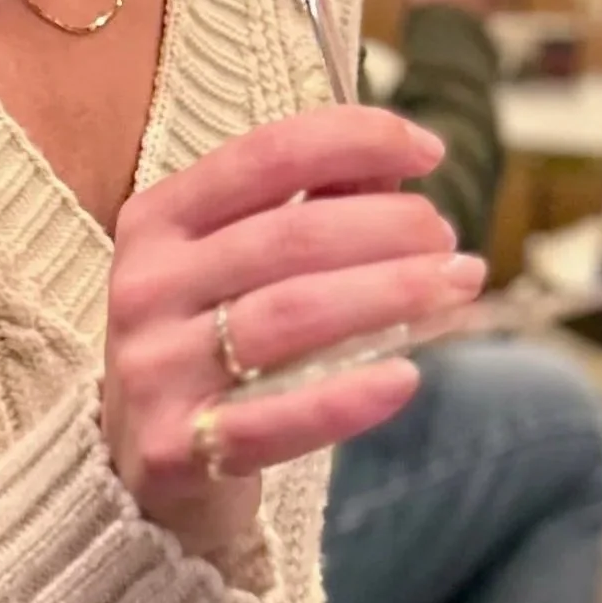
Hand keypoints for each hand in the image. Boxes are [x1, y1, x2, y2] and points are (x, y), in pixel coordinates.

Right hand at [102, 105, 485, 563]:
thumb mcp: (237, 259)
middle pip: (291, 236)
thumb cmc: (211, 338)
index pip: (265, 155)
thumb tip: (397, 160)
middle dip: (391, 227)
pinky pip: (272, 420)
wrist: (144, 463)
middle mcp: (146, 284)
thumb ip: (313, 201)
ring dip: (390, 294)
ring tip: (457, 287)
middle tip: (449, 240)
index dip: (355, 139)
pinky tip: (406, 377)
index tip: (431, 151)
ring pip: (290, 315)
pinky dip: (346, 399)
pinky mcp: (175, 447)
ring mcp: (154, 367)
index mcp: (157, 219)